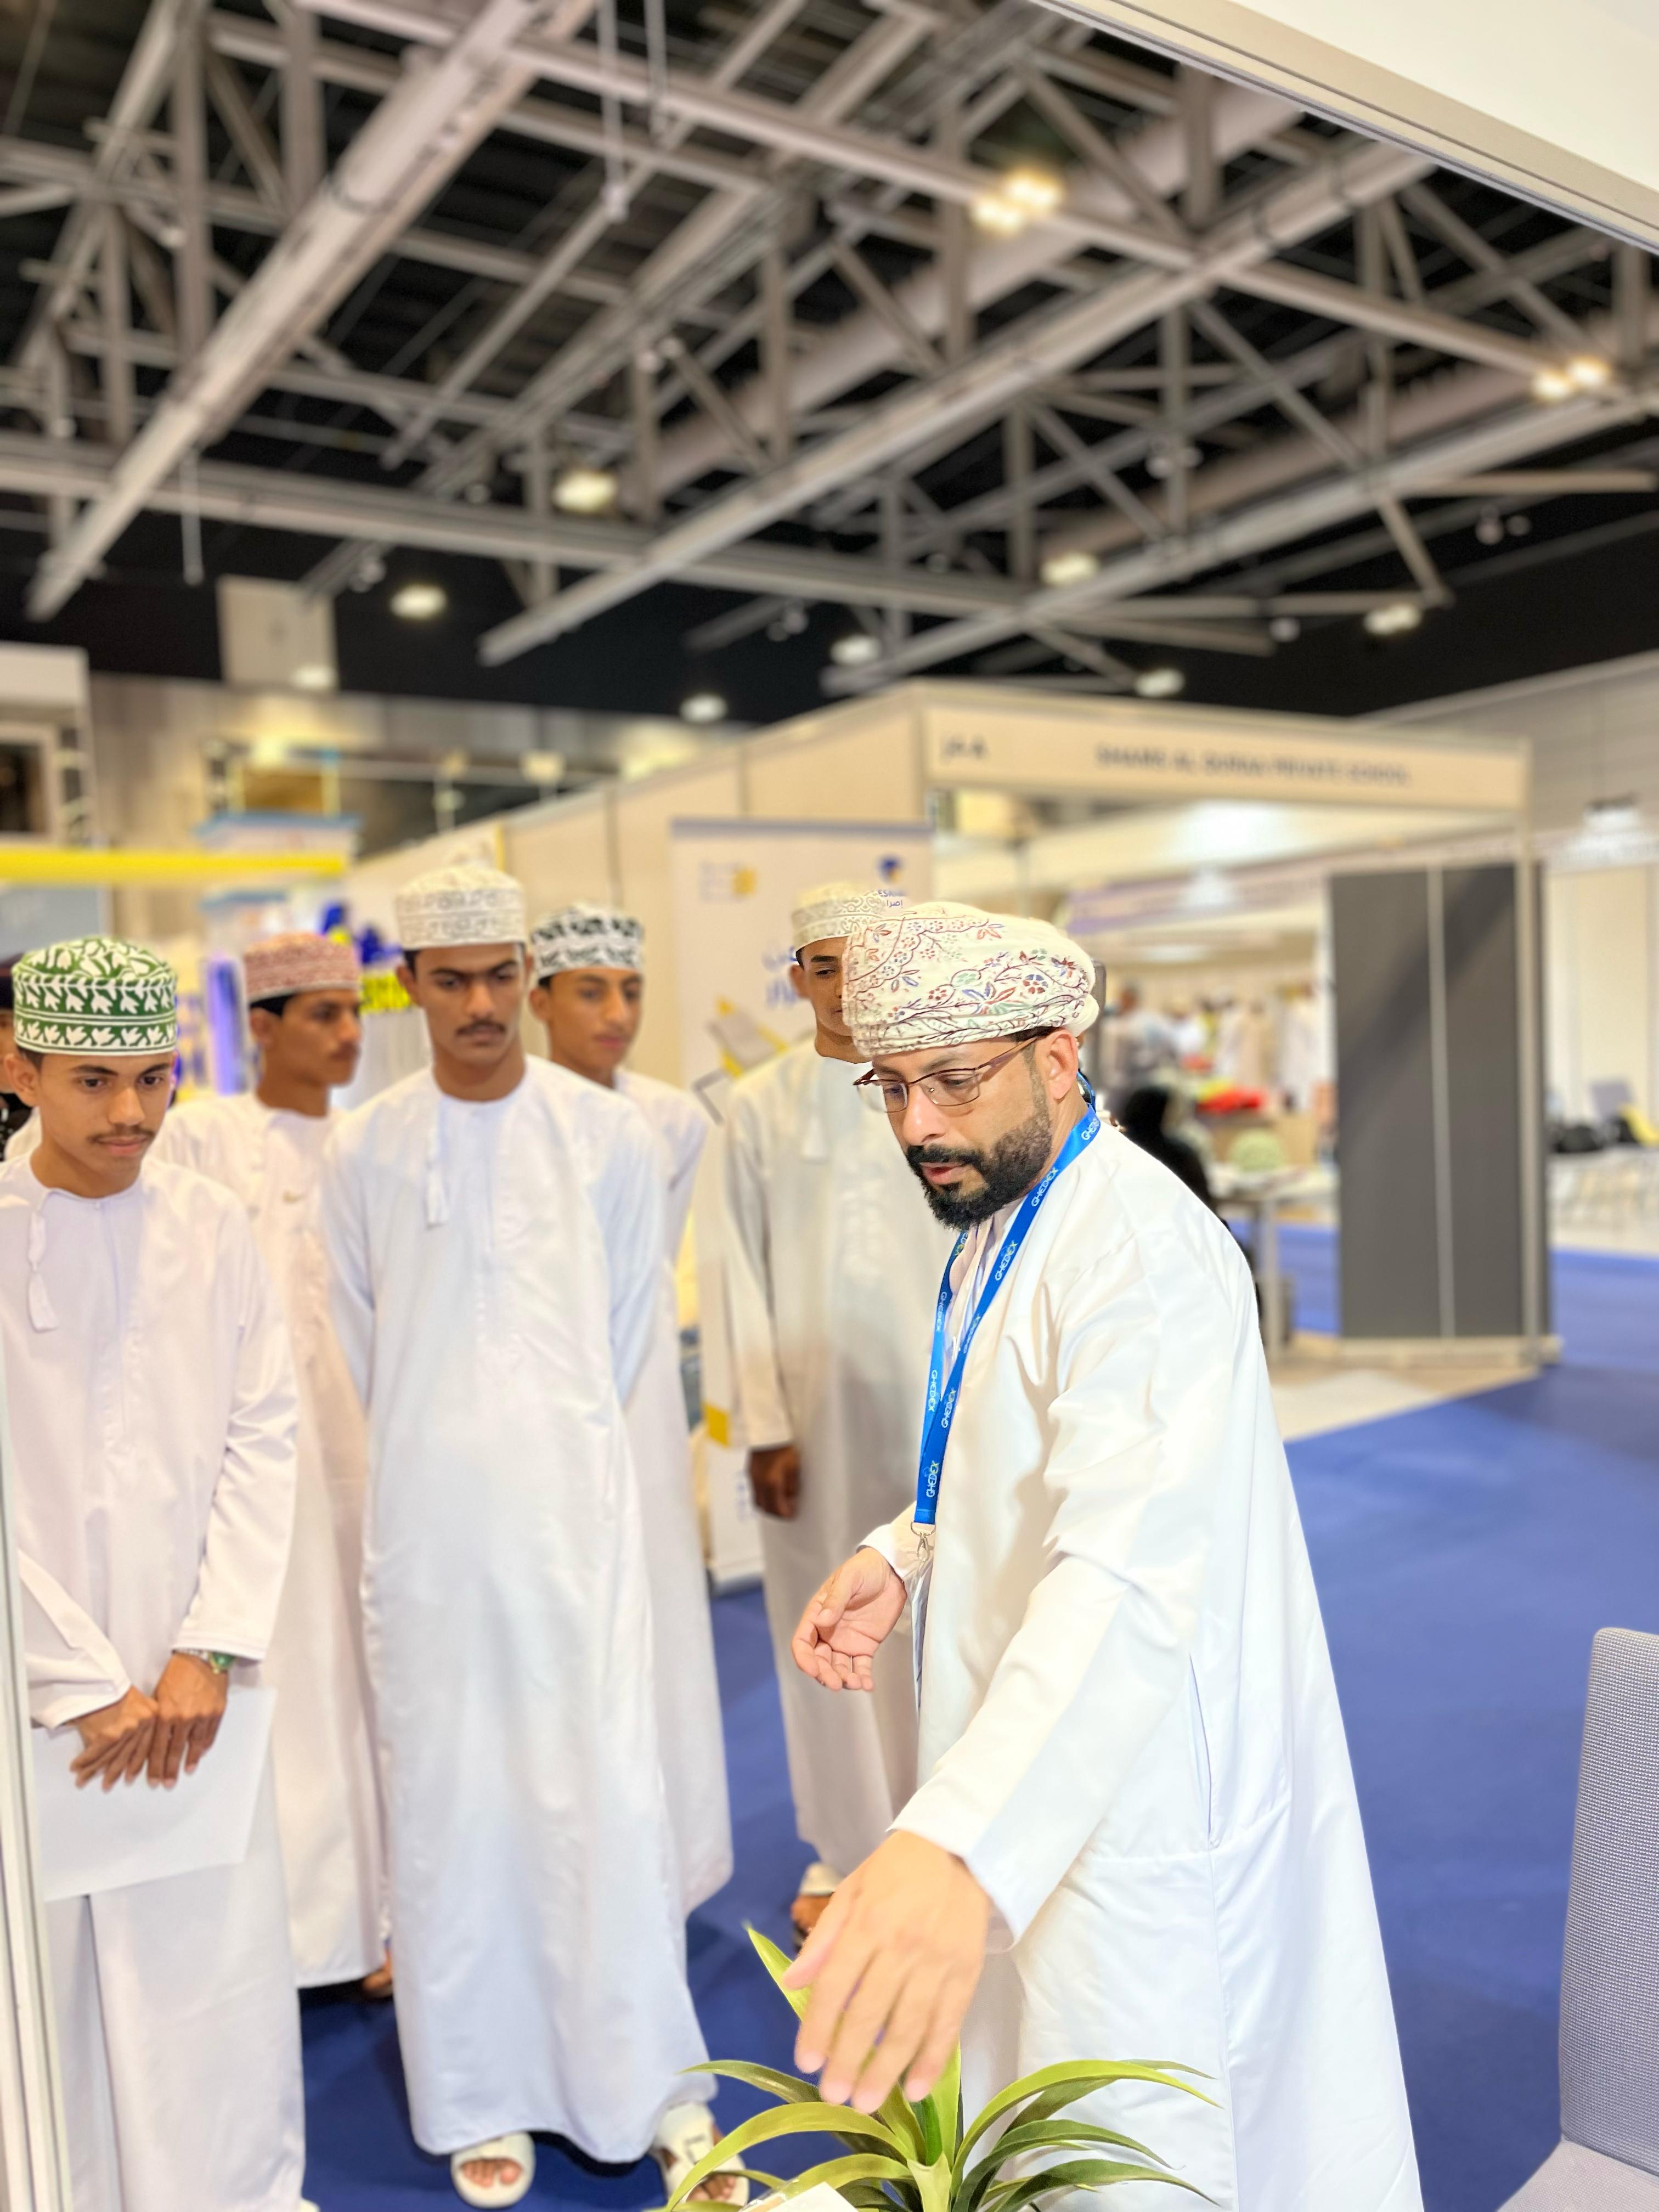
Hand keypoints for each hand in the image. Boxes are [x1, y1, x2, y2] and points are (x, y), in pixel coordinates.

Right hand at [71, 1686, 158, 1790]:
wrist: (96, 1678)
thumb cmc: (113, 1688)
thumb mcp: (139, 1702)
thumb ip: (142, 1723)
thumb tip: (135, 1748)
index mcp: (153, 1716)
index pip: (146, 1747)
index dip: (137, 1765)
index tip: (132, 1777)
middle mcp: (142, 1725)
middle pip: (128, 1756)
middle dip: (116, 1773)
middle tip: (109, 1785)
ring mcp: (125, 1731)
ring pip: (109, 1759)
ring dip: (95, 1772)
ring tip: (85, 1780)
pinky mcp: (107, 1736)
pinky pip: (94, 1756)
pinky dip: (84, 1764)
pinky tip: (77, 1770)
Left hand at [147, 1654, 228, 1786]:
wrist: (203, 1655)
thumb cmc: (178, 1671)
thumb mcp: (159, 1693)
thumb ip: (157, 1716)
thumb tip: (153, 1736)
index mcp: (165, 1713)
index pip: (157, 1747)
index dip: (154, 1766)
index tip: (152, 1779)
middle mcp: (183, 1718)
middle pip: (174, 1751)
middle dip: (168, 1770)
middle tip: (166, 1784)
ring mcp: (202, 1716)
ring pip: (193, 1746)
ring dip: (188, 1761)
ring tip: (185, 1773)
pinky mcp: (216, 1711)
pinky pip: (209, 1734)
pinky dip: (204, 1746)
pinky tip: (199, 1754)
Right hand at [748, 1442, 800, 1519]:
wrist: (767, 1432)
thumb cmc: (782, 1446)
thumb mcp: (794, 1467)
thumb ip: (792, 1486)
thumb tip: (791, 1499)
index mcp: (771, 1482)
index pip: (776, 1508)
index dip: (785, 1514)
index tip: (792, 1514)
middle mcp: (759, 1483)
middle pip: (765, 1508)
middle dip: (776, 1513)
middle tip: (786, 1511)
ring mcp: (752, 1478)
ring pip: (758, 1502)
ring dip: (768, 1506)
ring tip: (779, 1502)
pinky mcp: (750, 1473)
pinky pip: (755, 1492)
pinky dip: (763, 1497)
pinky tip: (771, 1492)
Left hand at [785, 1832, 989, 2111]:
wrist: (959, 1848)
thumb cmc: (897, 1870)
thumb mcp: (851, 1890)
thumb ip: (823, 1939)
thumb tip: (790, 1984)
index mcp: (867, 1923)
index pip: (835, 1985)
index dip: (818, 2027)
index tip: (806, 2062)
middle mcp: (901, 1946)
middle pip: (869, 2014)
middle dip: (848, 2060)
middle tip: (833, 2096)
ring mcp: (937, 1963)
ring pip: (908, 2027)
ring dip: (885, 2071)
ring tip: (865, 2102)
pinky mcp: (966, 1974)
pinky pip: (948, 2025)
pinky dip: (932, 2061)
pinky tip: (915, 2090)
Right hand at [792, 1548, 905, 1691]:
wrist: (893, 1571)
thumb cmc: (865, 1569)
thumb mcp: (849, 1579)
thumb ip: (835, 1600)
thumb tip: (820, 1621)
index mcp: (817, 1615)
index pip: (802, 1642)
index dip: (804, 1659)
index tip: (813, 1670)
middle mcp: (828, 1632)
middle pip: (819, 1660)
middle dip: (825, 1674)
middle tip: (836, 1684)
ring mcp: (846, 1641)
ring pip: (838, 1668)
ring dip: (844, 1679)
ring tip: (856, 1683)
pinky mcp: (865, 1646)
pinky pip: (860, 1666)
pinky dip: (862, 1678)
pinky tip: (867, 1685)